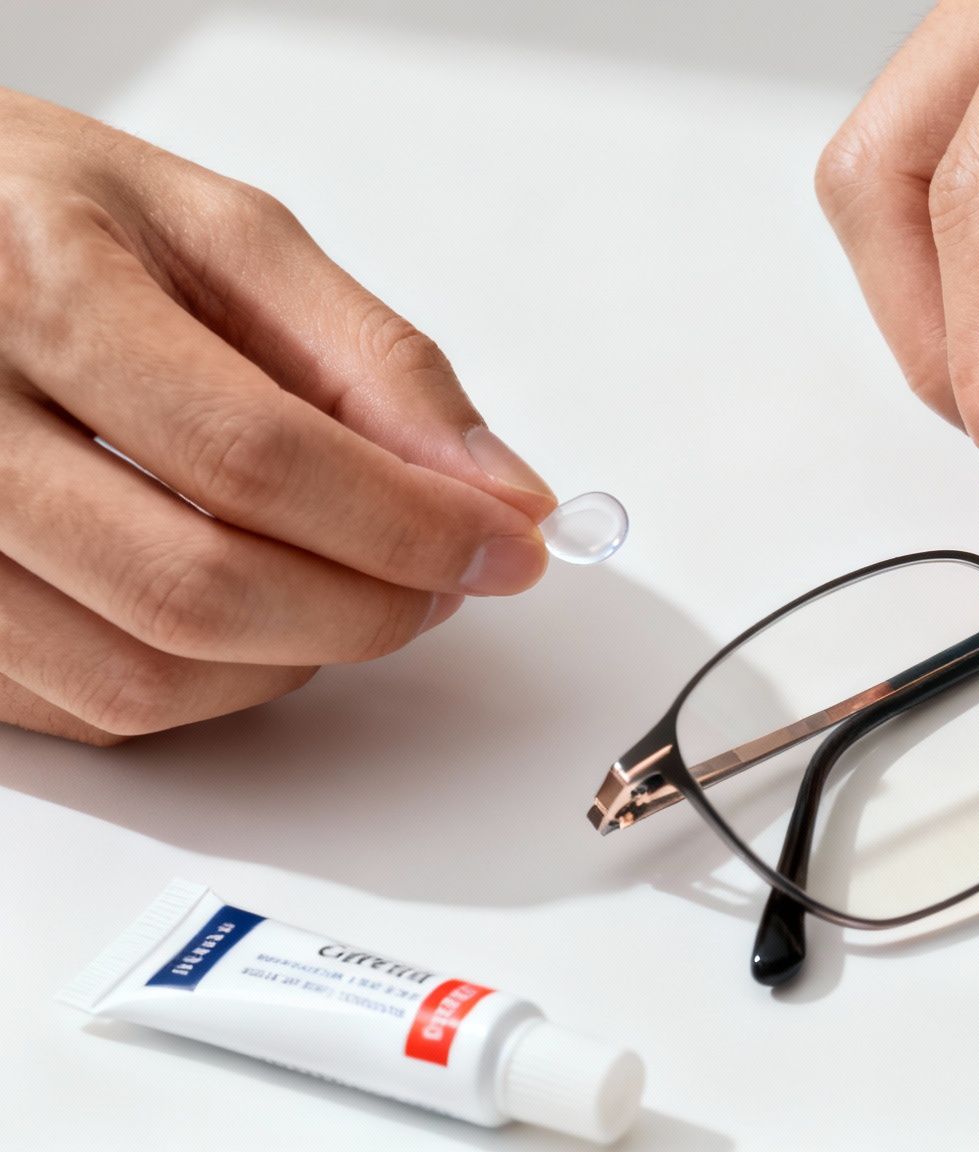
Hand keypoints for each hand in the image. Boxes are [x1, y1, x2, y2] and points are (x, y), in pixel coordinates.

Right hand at [0, 88, 556, 744]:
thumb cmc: (39, 215)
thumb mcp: (217, 232)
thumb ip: (371, 360)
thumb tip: (500, 491)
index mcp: (38, 294)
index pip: (255, 458)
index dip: (407, 524)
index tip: (505, 545)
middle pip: (198, 590)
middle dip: (366, 608)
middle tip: (443, 580)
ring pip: (138, 678)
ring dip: (292, 659)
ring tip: (348, 585)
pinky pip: (82, 707)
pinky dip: (204, 684)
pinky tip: (245, 605)